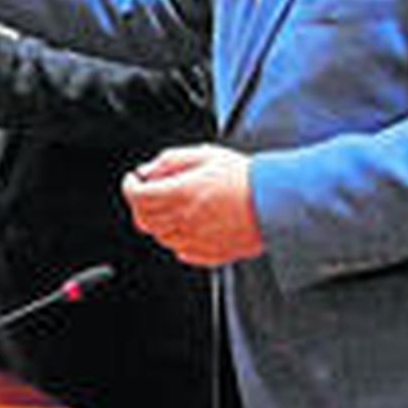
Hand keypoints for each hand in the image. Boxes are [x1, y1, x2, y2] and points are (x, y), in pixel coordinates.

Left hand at [122, 144, 262, 265]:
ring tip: (173, 206)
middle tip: (150, 191)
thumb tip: (147, 171)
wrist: (279, 200)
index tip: (133, 180)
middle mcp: (185, 220)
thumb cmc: (246, 176)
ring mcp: (198, 240)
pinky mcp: (212, 253)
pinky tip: (189, 224)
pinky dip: (178, 239)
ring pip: (161, 237)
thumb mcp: (204, 155)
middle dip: (141, 204)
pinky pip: (183, 251)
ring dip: (158, 222)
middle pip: (144, 220)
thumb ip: (170, 161)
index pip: (137, 197)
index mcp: (181, 193)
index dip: (129, 186)